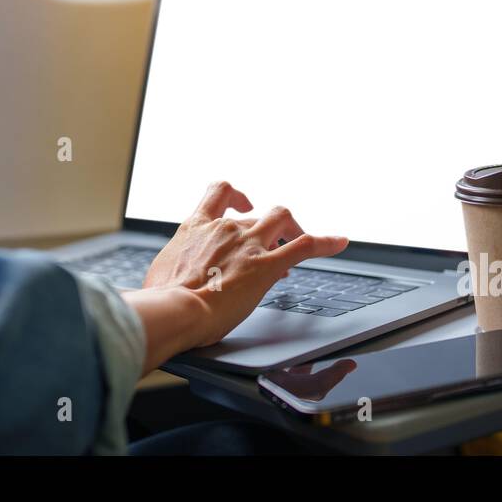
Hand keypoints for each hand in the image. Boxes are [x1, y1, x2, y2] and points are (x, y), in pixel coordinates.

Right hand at [141, 181, 348, 348]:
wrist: (173, 309)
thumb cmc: (160, 300)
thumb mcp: (160, 273)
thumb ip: (172, 268)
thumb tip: (165, 282)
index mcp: (196, 227)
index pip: (219, 193)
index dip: (235, 195)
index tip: (243, 204)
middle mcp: (225, 229)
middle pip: (258, 212)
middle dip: (269, 227)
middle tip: (271, 246)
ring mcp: (249, 245)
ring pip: (283, 219)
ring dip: (294, 228)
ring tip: (298, 241)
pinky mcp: (268, 266)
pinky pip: (305, 246)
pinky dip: (327, 242)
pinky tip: (340, 242)